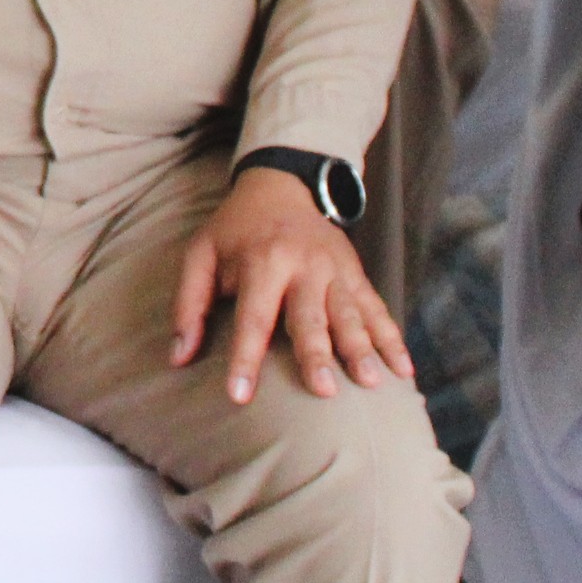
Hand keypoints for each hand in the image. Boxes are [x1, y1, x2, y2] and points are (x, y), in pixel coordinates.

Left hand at [171, 165, 410, 403]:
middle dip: (317, 354)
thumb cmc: (235, 231)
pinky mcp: (356, 274)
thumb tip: (177, 358)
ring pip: (350, 314)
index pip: (253, 318)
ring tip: (371, 384)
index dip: (245, 359)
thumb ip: (188, 305)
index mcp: (261, 262)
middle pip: (310, 317)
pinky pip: (376, 308)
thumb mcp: (200, 255)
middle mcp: (303, 266)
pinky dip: (392, 339)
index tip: (240, 396)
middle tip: (323, 391)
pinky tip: (403, 370)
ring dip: (362, 349)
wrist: (283, 186)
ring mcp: (335, 270)